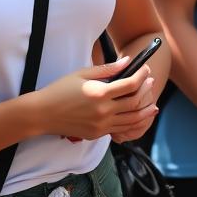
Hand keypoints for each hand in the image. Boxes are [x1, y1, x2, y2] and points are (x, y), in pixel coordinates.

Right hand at [35, 59, 158, 140]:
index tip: (146, 69)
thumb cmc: (60, 90)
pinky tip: (136, 118)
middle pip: (134, 103)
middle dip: (146, 91)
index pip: (129, 84)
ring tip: (153, 105)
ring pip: (132, 121)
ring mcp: (102, 125)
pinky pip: (120, 129)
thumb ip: (106, 69)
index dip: (141, 76)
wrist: (44, 113)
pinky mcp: (98, 134)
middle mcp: (104, 111)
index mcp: (99, 93)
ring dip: (145, 112)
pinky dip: (132, 124)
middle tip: (150, 83)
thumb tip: (127, 62)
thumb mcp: (81, 73)